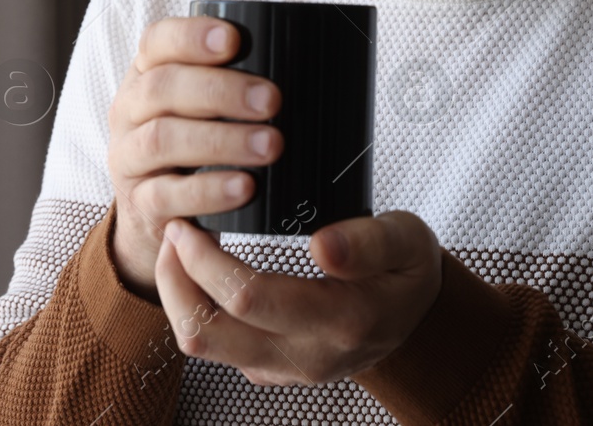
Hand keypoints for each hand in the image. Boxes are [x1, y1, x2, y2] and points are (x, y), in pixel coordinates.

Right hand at [107, 15, 282, 300]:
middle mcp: (130, 111)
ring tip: (270, 146)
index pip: (156, 41)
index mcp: (146, 75)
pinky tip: (245, 187)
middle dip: (220, 91)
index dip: (191, 36)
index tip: (234, 39)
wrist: (155, 215)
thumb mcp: (199, 109)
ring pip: (162, 140)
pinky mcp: (140, 204)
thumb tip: (306, 67)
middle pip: (162, 88)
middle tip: (272, 101)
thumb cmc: (194, 147)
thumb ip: (231, 85)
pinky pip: (167, 195)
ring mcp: (129, 158)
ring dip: (221, 141)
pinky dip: (209, 191)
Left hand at [153, 211, 442, 385]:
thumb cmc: (407, 271)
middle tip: (176, 230)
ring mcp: (286, 368)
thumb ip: (370, 243)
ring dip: (178, 297)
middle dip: (176, 279)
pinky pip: (218, 348)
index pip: (248, 299)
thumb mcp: (408, 241)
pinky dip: (197, 308)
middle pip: (209, 334)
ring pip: (205, 347)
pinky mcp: (271, 369)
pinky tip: (201, 272)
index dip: (206, 260)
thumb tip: (324, 245)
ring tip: (179, 250)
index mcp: (341, 321)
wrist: (417, 319)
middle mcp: (307, 355)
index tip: (191, 222)